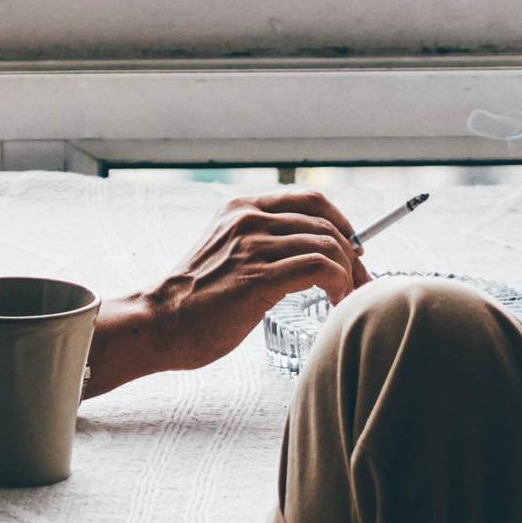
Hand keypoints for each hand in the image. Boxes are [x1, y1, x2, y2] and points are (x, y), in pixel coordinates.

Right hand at [90, 192, 369, 388]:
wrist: (161, 322)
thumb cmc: (195, 299)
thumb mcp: (226, 251)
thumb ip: (259, 241)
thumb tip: (308, 251)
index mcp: (241, 207)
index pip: (311, 200)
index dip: (341, 224)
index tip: (352, 250)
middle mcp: (249, 218)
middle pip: (326, 224)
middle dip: (353, 254)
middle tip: (360, 282)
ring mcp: (254, 246)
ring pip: (328, 246)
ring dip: (349, 274)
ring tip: (348, 297)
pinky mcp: (260, 277)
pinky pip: (320, 268)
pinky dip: (339, 285)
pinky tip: (335, 302)